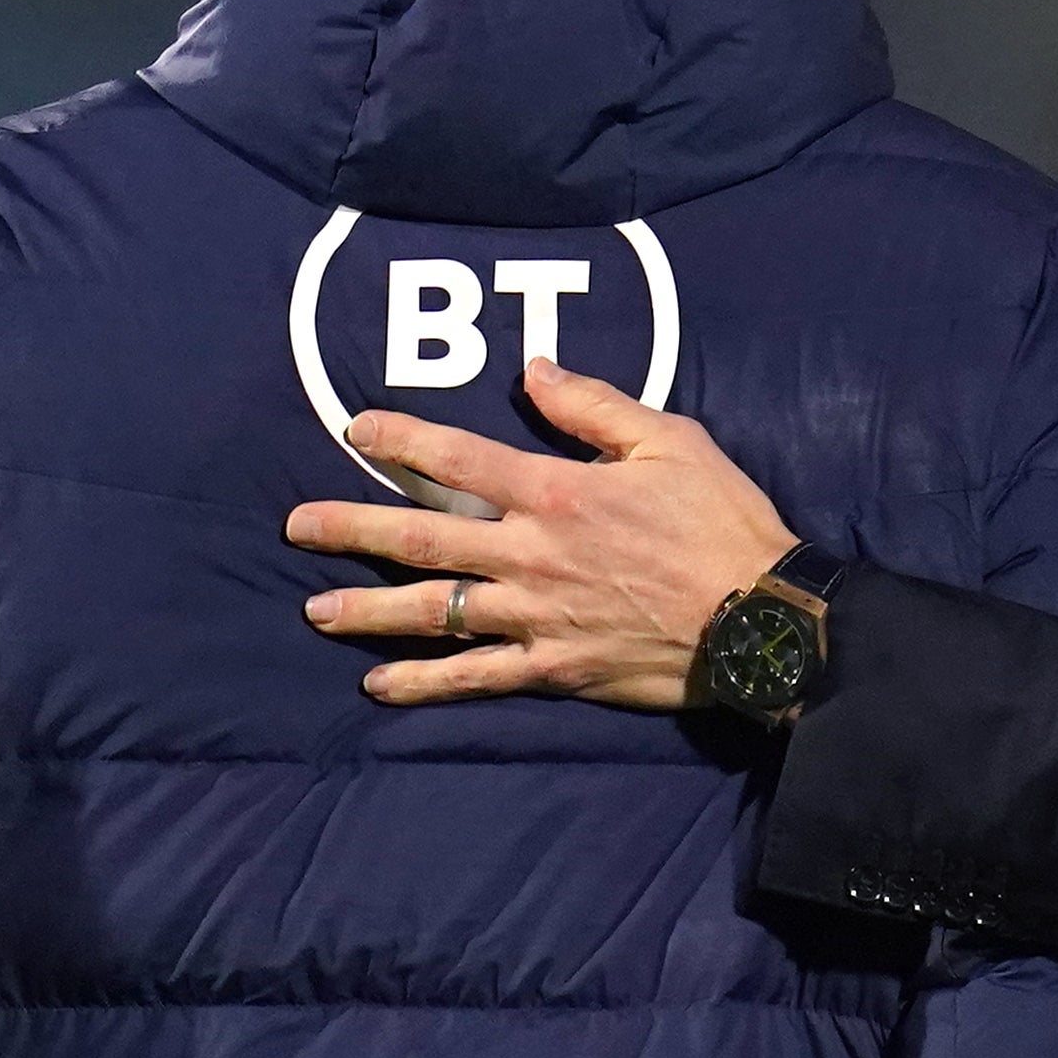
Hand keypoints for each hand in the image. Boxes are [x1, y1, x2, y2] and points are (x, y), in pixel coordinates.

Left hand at [283, 357, 794, 712]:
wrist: (762, 618)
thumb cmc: (722, 522)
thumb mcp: (669, 441)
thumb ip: (592, 407)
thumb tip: (532, 371)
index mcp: (555, 492)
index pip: (457, 459)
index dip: (401, 439)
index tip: (357, 430)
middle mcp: (530, 554)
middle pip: (421, 539)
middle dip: (351, 529)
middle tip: (295, 527)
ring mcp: (535, 617)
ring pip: (433, 612)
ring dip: (368, 610)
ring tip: (315, 610)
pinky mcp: (552, 668)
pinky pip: (474, 678)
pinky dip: (424, 684)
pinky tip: (379, 687)